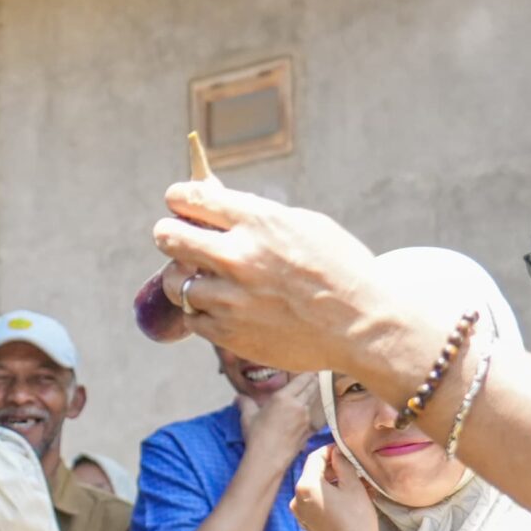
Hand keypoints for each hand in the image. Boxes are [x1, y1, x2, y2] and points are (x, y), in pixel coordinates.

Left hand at [155, 183, 400, 375]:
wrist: (362, 327)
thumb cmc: (341, 270)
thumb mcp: (306, 225)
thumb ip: (259, 216)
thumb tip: (219, 205)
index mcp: (258, 221)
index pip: (191, 197)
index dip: (178, 198)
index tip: (178, 203)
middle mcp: (237, 256)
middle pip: (167, 236)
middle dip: (168, 233)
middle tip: (174, 238)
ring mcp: (230, 298)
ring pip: (174, 282)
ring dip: (185, 279)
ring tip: (203, 280)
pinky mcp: (228, 333)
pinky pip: (193, 317)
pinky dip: (203, 312)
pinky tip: (223, 308)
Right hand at [237, 373, 320, 454]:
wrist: (268, 459)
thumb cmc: (256, 436)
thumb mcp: (248, 416)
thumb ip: (245, 403)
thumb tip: (238, 398)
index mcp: (283, 397)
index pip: (302, 380)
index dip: (308, 373)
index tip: (310, 370)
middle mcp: (298, 405)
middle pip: (312, 387)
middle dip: (314, 381)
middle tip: (317, 375)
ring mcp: (306, 418)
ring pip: (314, 401)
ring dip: (314, 395)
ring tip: (314, 391)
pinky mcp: (309, 430)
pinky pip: (314, 416)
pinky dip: (313, 411)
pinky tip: (311, 411)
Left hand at [292, 446, 382, 530]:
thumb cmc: (356, 519)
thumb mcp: (353, 486)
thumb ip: (343, 464)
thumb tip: (337, 452)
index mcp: (305, 486)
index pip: (315, 457)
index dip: (331, 450)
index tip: (346, 450)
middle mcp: (296, 499)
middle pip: (314, 473)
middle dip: (334, 468)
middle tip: (355, 467)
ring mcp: (300, 514)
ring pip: (317, 489)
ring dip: (335, 483)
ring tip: (357, 483)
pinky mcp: (307, 525)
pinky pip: (317, 503)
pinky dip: (330, 497)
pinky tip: (349, 498)